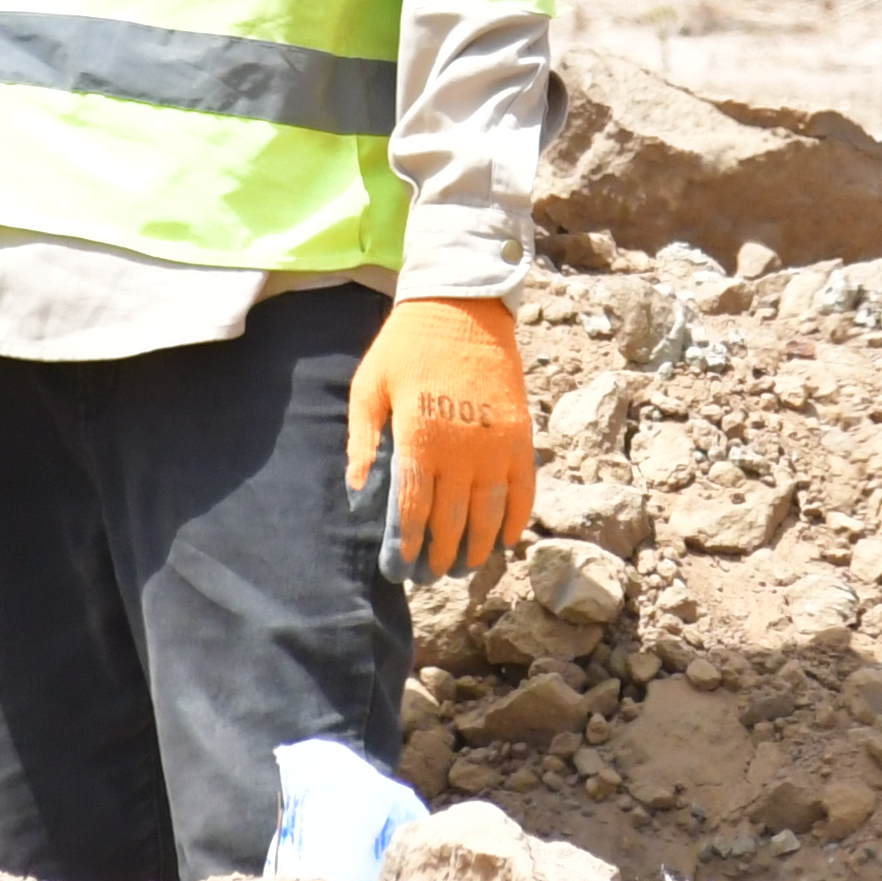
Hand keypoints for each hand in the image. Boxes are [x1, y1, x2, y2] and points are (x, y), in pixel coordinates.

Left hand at [344, 294, 533, 577]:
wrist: (462, 306)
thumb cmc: (406, 347)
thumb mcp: (369, 387)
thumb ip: (363, 442)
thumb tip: (358, 495)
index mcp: (419, 438)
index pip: (412, 511)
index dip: (405, 546)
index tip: (397, 568)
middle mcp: (461, 448)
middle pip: (452, 520)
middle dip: (440, 554)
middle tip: (429, 574)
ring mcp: (496, 444)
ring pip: (490, 514)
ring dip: (477, 547)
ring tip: (464, 566)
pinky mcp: (521, 435)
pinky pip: (523, 490)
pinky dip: (515, 520)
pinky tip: (503, 540)